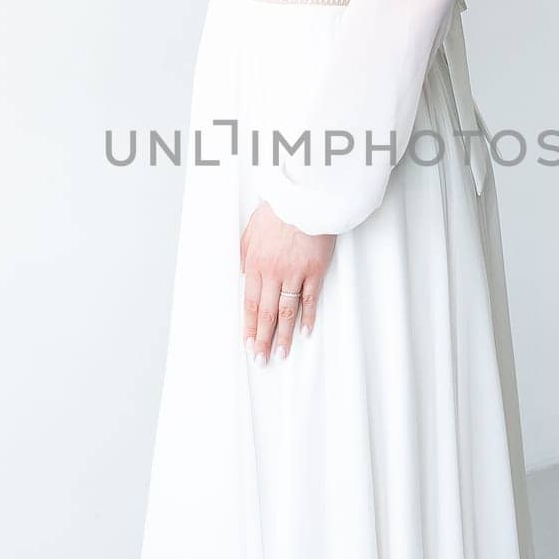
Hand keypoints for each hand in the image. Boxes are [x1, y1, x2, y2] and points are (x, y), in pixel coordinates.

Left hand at [240, 201, 335, 364]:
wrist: (304, 198)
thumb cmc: (277, 210)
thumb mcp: (250, 231)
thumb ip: (245, 254)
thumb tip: (243, 275)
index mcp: (256, 264)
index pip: (251, 303)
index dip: (250, 327)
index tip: (248, 345)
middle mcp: (274, 272)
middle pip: (267, 313)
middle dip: (263, 339)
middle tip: (261, 360)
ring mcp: (295, 273)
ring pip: (287, 311)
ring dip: (283, 335)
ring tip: (281, 355)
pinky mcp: (315, 270)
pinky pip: (310, 298)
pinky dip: (307, 317)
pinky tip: (304, 333)